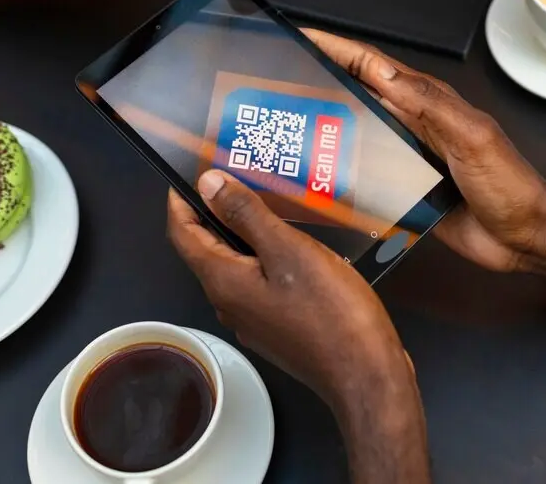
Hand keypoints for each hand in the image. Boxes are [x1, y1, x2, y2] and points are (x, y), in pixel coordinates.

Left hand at [166, 171, 414, 415]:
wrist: (364, 375)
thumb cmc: (330, 310)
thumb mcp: (288, 251)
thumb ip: (246, 215)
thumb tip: (206, 184)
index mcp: (223, 281)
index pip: (182, 235)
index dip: (181, 202)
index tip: (189, 172)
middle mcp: (229, 302)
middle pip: (206, 250)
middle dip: (213, 212)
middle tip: (234, 176)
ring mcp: (252, 319)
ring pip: (234, 266)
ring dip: (241, 234)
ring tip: (265, 201)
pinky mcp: (276, 328)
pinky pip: (257, 283)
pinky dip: (262, 256)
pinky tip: (290, 243)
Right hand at [304, 29, 545, 275]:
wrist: (528, 237)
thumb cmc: (510, 184)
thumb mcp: (470, 137)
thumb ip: (429, 104)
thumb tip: (382, 72)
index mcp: (428, 102)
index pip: (372, 67)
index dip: (336, 48)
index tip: (301, 36)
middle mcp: (413, 125)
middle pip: (357, 97)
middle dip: (319, 84)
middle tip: (277, 85)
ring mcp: (407, 158)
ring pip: (356, 136)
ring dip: (325, 130)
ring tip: (285, 130)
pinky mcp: (404, 192)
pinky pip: (365, 179)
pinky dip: (340, 175)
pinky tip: (316, 181)